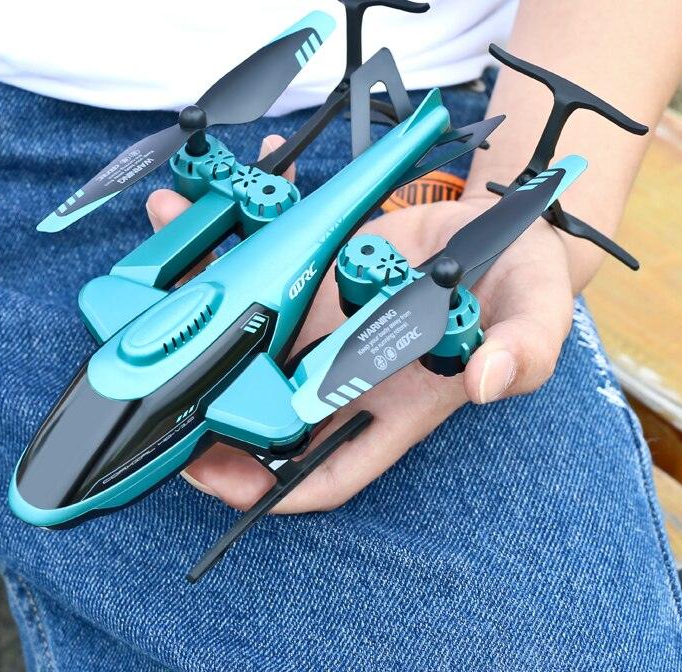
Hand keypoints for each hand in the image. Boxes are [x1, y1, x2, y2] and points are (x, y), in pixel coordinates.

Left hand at [146, 137, 575, 512]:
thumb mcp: (534, 317)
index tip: (214, 477)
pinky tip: (209, 196)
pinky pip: (268, 264)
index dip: (271, 485)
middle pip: (263, 403)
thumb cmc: (523, 286)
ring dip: (200, 300)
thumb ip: (522, 350)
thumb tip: (491, 381)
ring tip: (154, 262)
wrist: (506, 228)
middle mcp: (348, 369)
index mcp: (396, 401)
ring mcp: (327, 321)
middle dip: (204, 398)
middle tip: (147, 381)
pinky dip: (239, 234)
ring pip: (250, 329)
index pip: (329, 466)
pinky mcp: (319, 274)